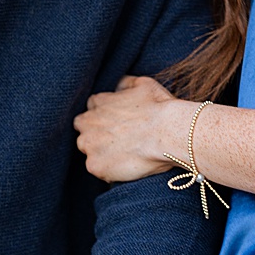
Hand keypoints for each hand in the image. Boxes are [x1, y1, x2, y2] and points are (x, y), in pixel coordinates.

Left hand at [74, 75, 190, 183]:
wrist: (169, 133)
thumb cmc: (160, 108)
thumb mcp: (143, 84)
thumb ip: (125, 83)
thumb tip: (119, 86)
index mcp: (97, 102)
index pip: (92, 110)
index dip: (105, 119)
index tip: (119, 125)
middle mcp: (87, 122)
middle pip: (85, 130)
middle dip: (97, 135)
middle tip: (120, 141)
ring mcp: (89, 145)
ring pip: (89, 150)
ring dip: (101, 153)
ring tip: (125, 155)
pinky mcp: (95, 166)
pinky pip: (98, 170)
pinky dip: (109, 170)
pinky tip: (126, 167)